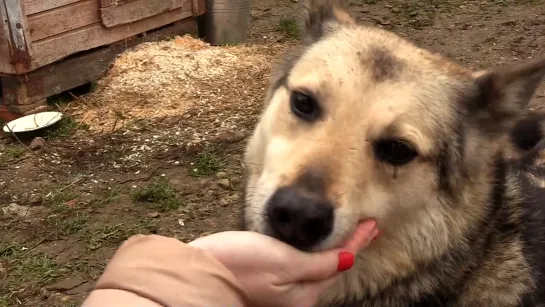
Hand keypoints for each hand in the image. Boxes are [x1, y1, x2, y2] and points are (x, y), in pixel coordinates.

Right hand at [188, 220, 378, 306]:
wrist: (199, 271)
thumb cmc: (240, 264)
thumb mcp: (284, 261)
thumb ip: (319, 263)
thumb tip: (348, 258)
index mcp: (304, 293)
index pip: (340, 260)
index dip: (358, 240)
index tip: (374, 223)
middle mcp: (296, 295)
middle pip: (331, 266)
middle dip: (348, 245)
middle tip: (366, 225)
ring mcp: (281, 290)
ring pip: (316, 266)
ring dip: (332, 247)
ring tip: (346, 231)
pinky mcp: (267, 281)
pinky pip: (300, 265)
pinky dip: (313, 250)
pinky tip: (313, 242)